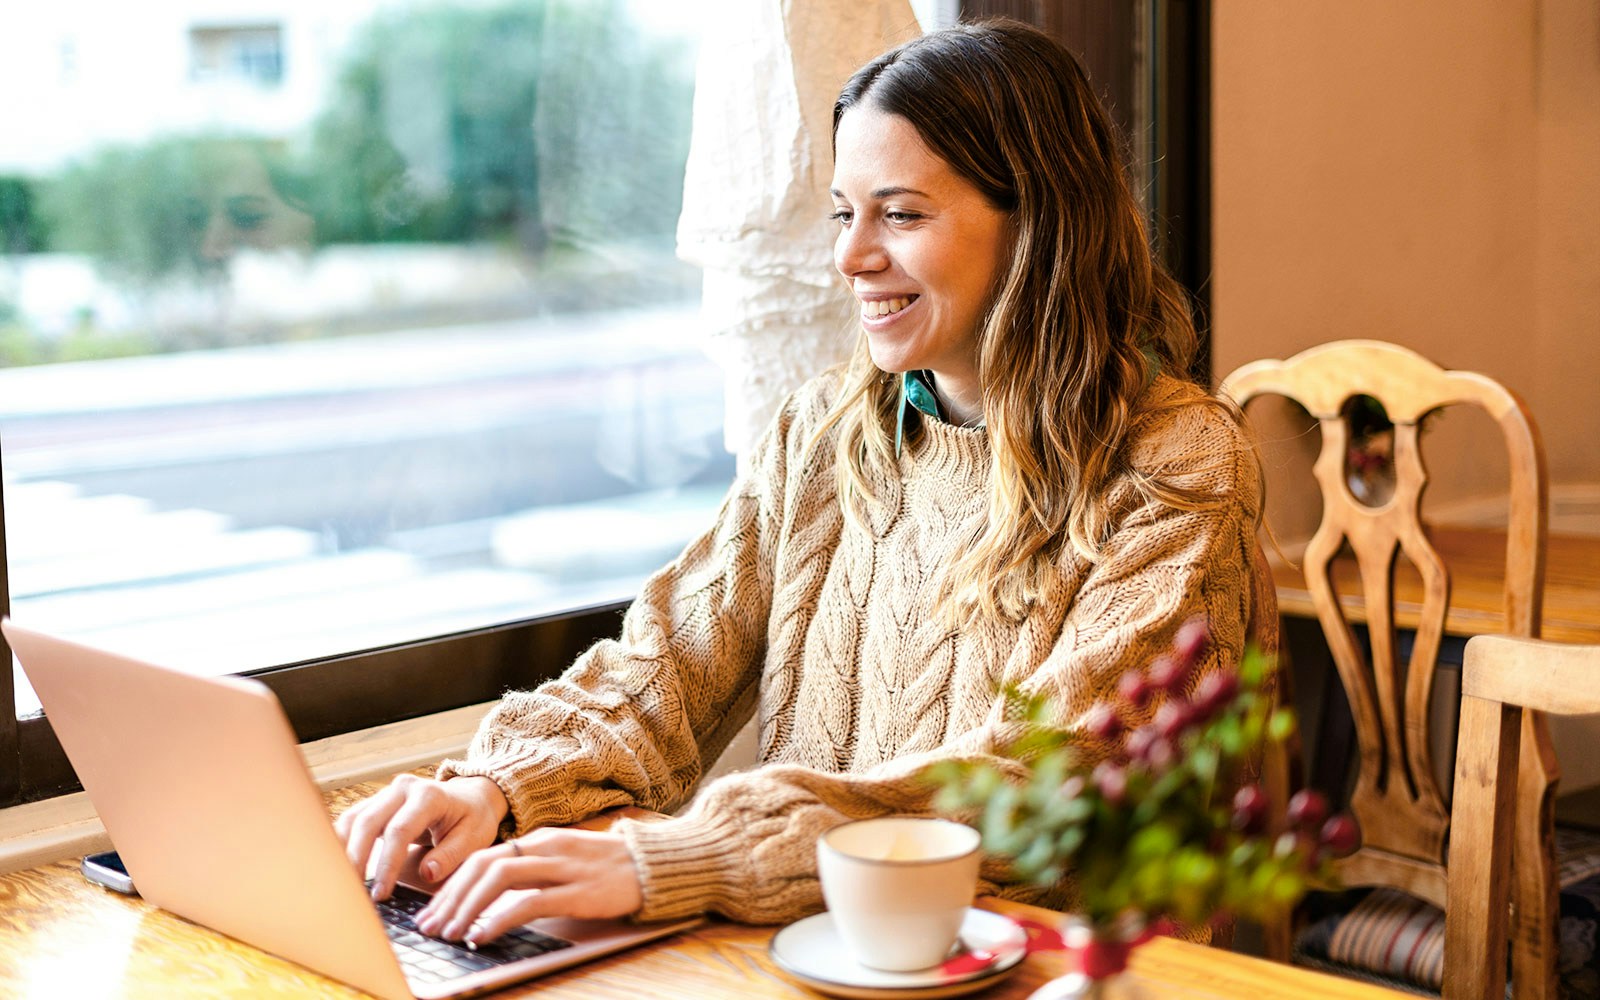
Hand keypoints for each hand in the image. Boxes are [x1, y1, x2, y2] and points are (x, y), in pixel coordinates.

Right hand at [333, 773, 508, 900]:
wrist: (472, 797)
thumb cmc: (474, 818)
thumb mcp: (474, 837)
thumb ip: (451, 855)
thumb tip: (427, 873)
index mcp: (429, 796)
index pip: (399, 831)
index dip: (387, 864)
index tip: (381, 893)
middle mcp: (404, 789)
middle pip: (368, 822)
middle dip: (357, 859)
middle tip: (353, 893)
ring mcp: (388, 793)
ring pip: (354, 819)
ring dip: (344, 851)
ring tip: (342, 883)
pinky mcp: (378, 803)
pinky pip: (353, 820)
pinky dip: (343, 842)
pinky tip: (339, 866)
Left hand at [414, 829, 643, 943]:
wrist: (656, 865)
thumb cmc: (610, 869)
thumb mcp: (566, 862)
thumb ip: (534, 872)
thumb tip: (491, 899)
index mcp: (540, 840)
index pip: (482, 857)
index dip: (452, 885)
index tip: (433, 911)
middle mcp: (546, 848)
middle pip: (482, 865)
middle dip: (449, 898)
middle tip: (429, 927)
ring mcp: (562, 867)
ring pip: (498, 879)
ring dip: (466, 908)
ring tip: (449, 934)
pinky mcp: (578, 890)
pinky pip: (529, 902)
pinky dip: (499, 918)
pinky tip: (482, 935)